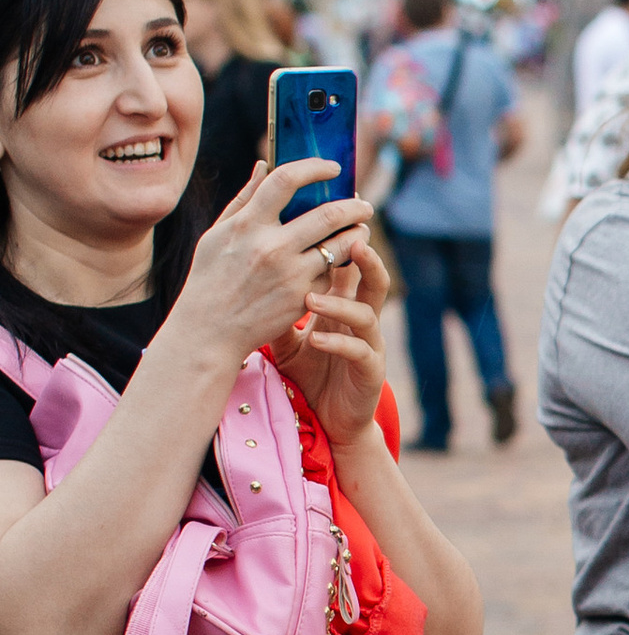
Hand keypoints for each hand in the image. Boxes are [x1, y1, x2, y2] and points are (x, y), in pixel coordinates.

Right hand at [170, 159, 375, 377]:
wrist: (208, 332)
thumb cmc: (209, 279)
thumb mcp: (216, 234)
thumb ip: (243, 199)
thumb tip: (264, 165)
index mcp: (247, 225)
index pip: (286, 180)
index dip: (314, 167)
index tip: (332, 167)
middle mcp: (272, 248)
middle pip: (330, 214)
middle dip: (355, 206)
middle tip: (364, 205)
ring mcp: (291, 275)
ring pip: (342, 246)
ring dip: (358, 234)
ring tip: (361, 229)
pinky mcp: (304, 299)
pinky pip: (330, 274)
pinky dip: (336, 265)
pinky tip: (336, 261)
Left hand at [270, 229, 392, 443]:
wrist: (331, 421)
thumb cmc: (311, 374)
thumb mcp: (287, 336)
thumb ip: (280, 304)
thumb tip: (249, 272)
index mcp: (343, 305)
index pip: (347, 265)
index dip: (341, 240)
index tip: (327, 213)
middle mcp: (361, 319)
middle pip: (373, 278)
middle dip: (364, 256)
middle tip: (349, 236)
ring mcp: (369, 344)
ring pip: (367, 313)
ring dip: (340, 303)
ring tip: (312, 298)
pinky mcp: (370, 371)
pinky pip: (358, 351)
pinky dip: (336, 343)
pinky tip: (315, 339)